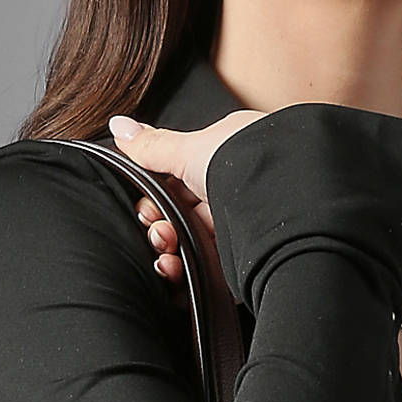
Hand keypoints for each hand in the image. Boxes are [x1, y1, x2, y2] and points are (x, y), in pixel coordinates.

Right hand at [109, 110, 260, 307]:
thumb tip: (118, 126)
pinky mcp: (242, 262)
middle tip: (157, 233)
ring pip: (191, 246)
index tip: (146, 208)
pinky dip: (186, 275)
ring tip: (166, 255)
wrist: (282, 201)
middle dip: (160, 229)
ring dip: (169, 252)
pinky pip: (207, 271)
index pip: (179, 183)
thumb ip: (153, 146)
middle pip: (182, 217)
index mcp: (224, 162)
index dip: (156, 199)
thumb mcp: (191, 149)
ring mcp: (238, 229)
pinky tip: (175, 273)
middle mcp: (232, 195)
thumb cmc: (246, 163)